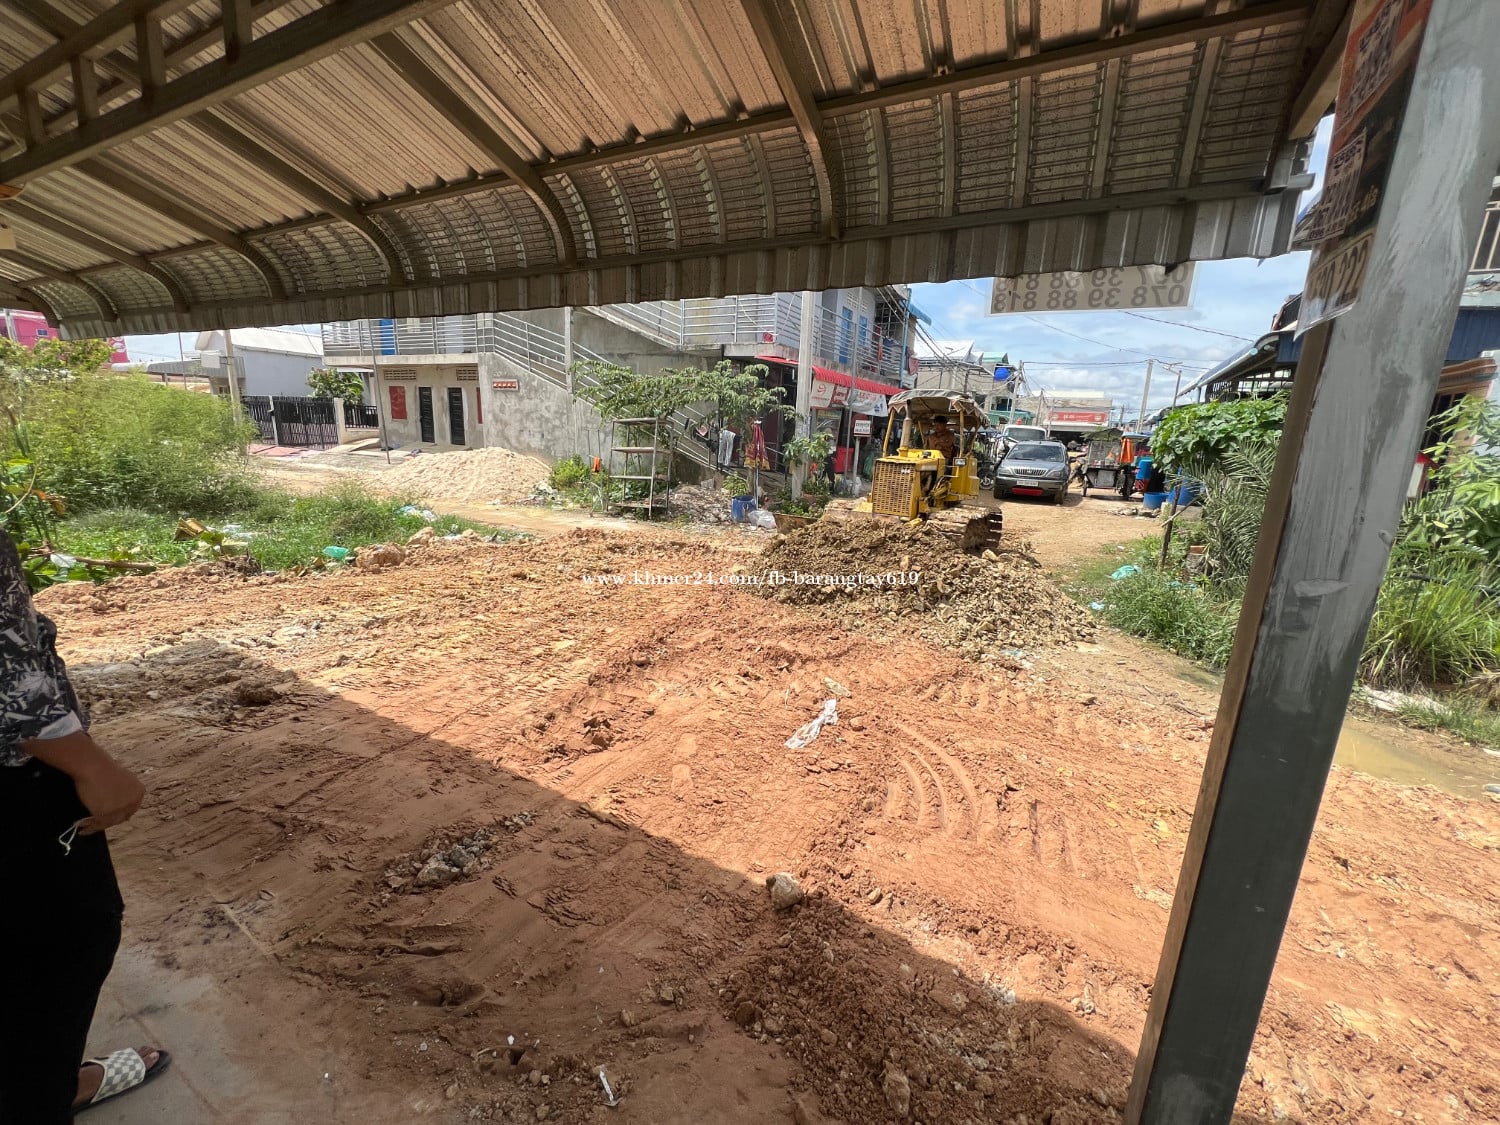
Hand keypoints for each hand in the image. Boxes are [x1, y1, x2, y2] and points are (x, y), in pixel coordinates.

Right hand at [22, 730, 146, 834]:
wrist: (93, 766)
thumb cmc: (103, 769)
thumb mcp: (121, 780)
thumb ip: (123, 793)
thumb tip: (117, 805)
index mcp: (139, 792)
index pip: (131, 809)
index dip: (120, 815)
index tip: (110, 819)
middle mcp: (132, 802)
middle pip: (120, 817)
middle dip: (108, 822)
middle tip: (95, 824)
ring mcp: (120, 809)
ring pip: (108, 822)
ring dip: (95, 826)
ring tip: (83, 827)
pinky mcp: (106, 814)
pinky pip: (98, 824)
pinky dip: (89, 827)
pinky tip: (82, 829)